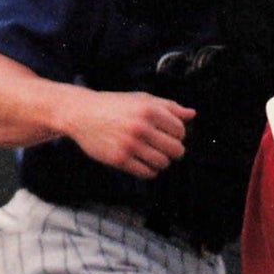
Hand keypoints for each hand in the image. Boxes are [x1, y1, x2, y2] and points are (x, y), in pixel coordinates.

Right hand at [55, 87, 194, 178]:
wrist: (81, 113)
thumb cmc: (114, 106)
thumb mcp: (142, 99)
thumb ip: (169, 106)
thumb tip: (192, 114)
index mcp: (149, 110)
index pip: (180, 131)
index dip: (177, 134)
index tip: (168, 134)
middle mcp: (140, 127)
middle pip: (176, 150)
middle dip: (174, 151)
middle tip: (164, 148)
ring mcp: (129, 144)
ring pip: (163, 163)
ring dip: (161, 161)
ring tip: (153, 154)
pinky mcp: (119, 159)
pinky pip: (147, 173)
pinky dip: (149, 171)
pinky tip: (143, 162)